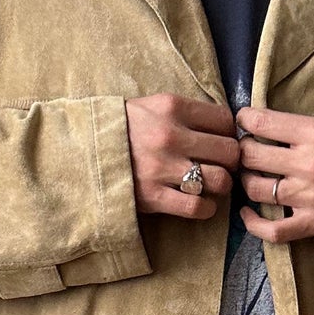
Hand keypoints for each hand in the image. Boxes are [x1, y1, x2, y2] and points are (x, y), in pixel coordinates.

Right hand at [125, 93, 240, 220]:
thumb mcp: (151, 106)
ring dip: (222, 185)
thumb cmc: (122, 129)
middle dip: (231, 160)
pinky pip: (198, 207)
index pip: (225, 120)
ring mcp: (162, 168)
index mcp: (171, 108)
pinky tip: (203, 204)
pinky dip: (207, 208)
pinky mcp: (154, 197)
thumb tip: (224, 125)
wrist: (83, 152)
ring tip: (213, 184)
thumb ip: (185, 112)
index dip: (229, 132)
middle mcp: (170, 136)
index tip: (222, 140)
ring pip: (219, 180)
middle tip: (223, 165)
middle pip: (229, 151)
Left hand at [235, 107, 313, 242]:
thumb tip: (268, 127)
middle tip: (244, 153)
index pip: (262, 123)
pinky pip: (272, 230)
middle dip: (242, 153)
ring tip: (251, 178)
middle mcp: (309, 163)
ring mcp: (309, 196)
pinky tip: (248, 214)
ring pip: (255, 189)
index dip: (245, 121)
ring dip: (247, 183)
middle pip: (251, 157)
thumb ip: (303, 129)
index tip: (243, 123)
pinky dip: (253, 224)